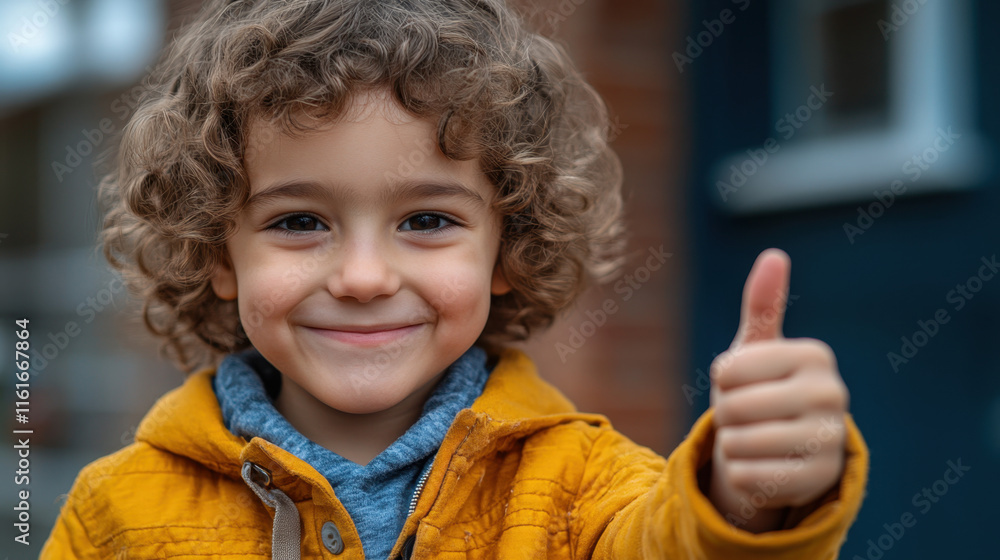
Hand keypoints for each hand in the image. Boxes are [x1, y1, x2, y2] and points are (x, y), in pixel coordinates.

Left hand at [707, 249, 848, 532]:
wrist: (780, 451)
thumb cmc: (760, 390)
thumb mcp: (756, 349)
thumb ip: (763, 305)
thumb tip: (774, 255)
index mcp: (815, 356)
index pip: (729, 369)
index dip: (722, 380)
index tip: (741, 383)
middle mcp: (832, 394)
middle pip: (735, 408)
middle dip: (726, 415)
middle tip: (746, 417)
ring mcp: (830, 439)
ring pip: (741, 444)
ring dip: (731, 446)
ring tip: (753, 440)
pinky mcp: (820, 481)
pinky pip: (751, 478)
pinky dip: (741, 475)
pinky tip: (759, 467)